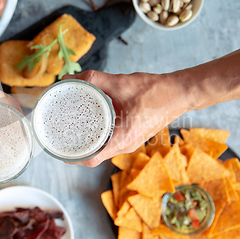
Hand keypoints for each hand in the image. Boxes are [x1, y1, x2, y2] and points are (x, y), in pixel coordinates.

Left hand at [62, 70, 195, 166]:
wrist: (181, 93)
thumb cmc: (156, 91)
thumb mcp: (121, 83)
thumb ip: (94, 79)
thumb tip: (70, 78)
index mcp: (123, 140)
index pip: (92, 159)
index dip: (72, 157)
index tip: (58, 149)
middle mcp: (126, 146)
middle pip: (94, 156)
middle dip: (75, 149)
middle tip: (59, 137)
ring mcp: (130, 142)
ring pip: (103, 149)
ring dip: (87, 143)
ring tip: (71, 130)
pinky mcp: (133, 136)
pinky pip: (111, 141)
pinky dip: (98, 137)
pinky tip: (89, 124)